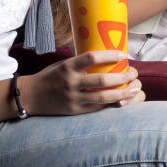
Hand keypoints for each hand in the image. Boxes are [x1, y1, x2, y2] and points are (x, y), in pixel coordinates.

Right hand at [25, 51, 143, 114]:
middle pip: (102, 80)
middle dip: (122, 77)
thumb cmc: (51, 76)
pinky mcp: (75, 111)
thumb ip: (81, 62)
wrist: (31, 96)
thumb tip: (105, 55)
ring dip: (122, 93)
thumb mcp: (63, 64)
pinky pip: (97, 107)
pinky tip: (122, 99)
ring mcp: (73, 98)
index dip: (110, 55)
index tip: (124, 55)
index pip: (92, 57)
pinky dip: (111, 103)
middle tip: (134, 73)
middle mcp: (71, 82)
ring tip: (135, 89)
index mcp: (68, 66)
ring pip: (103, 97)